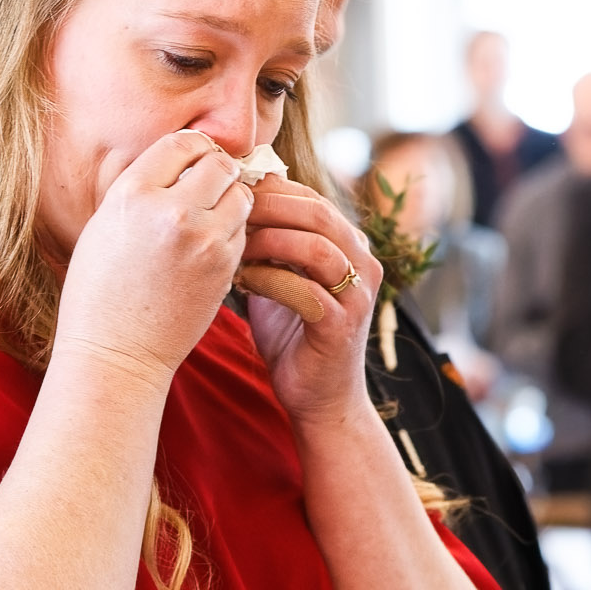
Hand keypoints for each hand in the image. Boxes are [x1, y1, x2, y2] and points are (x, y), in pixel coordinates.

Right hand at [52, 131, 252, 385]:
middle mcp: (170, 210)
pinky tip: (212, 244)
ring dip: (231, 199)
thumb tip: (179, 161)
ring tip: (212, 215)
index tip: (193, 159)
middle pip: (219, 163)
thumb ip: (142, 190)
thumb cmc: (100, 292)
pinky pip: (243, 230)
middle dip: (218, 170)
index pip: (180, 143)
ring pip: (240, 195)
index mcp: (132, 194)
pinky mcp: (224, 266)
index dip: (192, 148)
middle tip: (210, 185)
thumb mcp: (104, 225)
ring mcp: (202, 239)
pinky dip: (233, 231)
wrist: (116, 351)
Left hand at [240, 176, 382, 422]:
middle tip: (228, 210)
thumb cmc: (295, 337)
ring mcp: (357, 295)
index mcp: (350, 246)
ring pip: (315, 247)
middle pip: (318, 213)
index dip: (271, 190)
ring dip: (268, 242)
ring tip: (234, 246)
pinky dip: (269, 280)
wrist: (320, 399)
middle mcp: (362, 264)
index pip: (312, 199)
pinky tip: (243, 280)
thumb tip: (229, 207)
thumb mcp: (282, 280)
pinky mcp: (341, 325)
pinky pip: (304, 290)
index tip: (230, 191)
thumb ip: (269, 247)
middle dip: (268, 207)